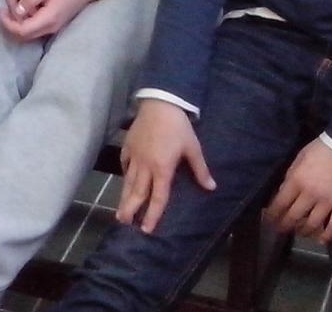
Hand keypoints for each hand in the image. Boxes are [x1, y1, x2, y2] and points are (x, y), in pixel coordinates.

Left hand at [0, 0, 93, 42]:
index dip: (8, 24)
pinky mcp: (52, 22)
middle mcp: (50, 27)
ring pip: (28, 30)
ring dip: (17, 17)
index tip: (0, 10)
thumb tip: (18, 11)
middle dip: (10, 20)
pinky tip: (23, 1)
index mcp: (48, 19)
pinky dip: (25, 16)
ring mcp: (52, 26)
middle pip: (23, 34)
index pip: (22, 31)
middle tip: (7, 0)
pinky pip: (34, 25)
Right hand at [116, 100, 216, 234]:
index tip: (147, 229)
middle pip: (137, 192)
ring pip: (129, 181)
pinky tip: (125, 181)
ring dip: (124, 197)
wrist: (160, 102)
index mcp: (162, 169)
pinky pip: (125, 164)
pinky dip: (125, 175)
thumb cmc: (178, 127)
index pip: (158, 197)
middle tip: (124, 223)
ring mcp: (135, 156)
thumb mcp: (193, 148)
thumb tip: (211, 187)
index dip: (153, 214)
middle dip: (131, 209)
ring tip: (119, 211)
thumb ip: (200, 169)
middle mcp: (146, 166)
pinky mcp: (128, 146)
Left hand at [263, 138, 331, 244]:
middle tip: (281, 230)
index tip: (269, 220)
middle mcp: (310, 194)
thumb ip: (290, 175)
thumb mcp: (299, 158)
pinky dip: (327, 235)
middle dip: (285, 225)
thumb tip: (283, 191)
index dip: (273, 213)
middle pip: (295, 216)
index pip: (281, 202)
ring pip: (312, 224)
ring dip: (303, 231)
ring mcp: (327, 202)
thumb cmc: (320, 150)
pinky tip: (321, 241)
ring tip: (299, 234)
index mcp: (297, 181)